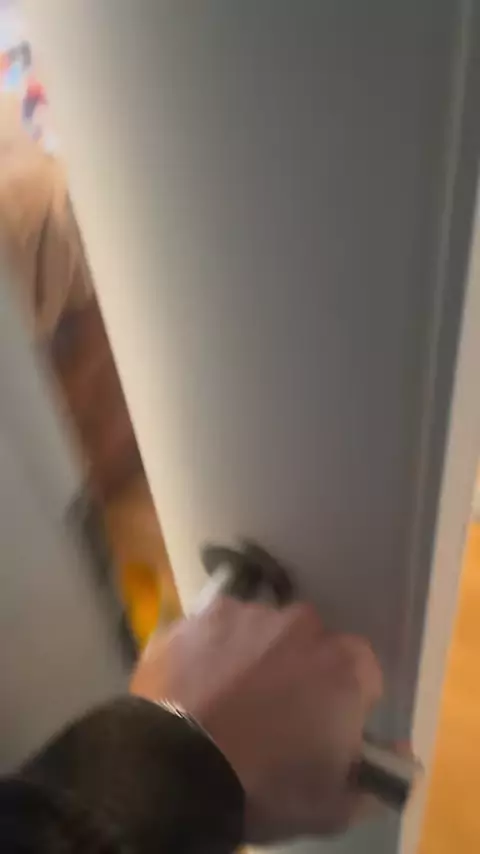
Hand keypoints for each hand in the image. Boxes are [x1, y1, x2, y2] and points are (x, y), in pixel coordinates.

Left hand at [130, 596, 382, 842]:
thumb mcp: (330, 806)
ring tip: (226, 701)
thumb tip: (397, 755)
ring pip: (261, 632)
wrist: (173, 768)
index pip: (363, 675)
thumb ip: (372, 779)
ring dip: (253, 656)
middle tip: (273, 714)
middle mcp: (302, 625)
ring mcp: (247, 613)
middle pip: (311, 645)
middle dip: (299, 671)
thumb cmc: (263, 787)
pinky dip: (209, 650)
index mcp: (345, 665)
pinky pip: (215, 630)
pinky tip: (193, 685)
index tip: (323, 730)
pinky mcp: (199, 615)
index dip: (345, 703)